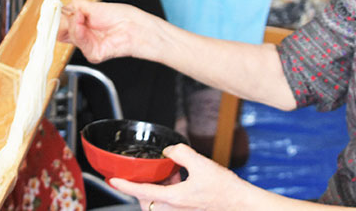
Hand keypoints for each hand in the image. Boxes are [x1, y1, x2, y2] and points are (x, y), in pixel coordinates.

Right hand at [59, 0, 156, 62]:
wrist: (136, 25)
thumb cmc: (121, 16)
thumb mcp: (93, 7)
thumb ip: (76, 6)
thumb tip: (62, 8)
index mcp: (81, 25)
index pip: (60, 24)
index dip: (55, 17)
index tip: (52, 10)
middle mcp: (82, 37)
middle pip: (60, 31)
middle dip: (62, 20)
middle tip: (70, 12)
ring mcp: (87, 45)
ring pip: (67, 35)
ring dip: (72, 23)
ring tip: (82, 16)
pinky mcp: (93, 53)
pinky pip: (79, 42)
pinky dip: (79, 31)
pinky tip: (84, 22)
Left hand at [109, 144, 247, 209]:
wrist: (241, 203)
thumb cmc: (224, 188)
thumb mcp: (201, 163)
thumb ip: (181, 153)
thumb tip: (169, 150)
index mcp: (174, 199)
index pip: (142, 192)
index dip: (125, 186)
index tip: (114, 180)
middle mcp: (175, 208)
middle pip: (146, 202)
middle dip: (139, 190)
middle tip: (137, 176)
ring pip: (157, 204)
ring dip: (155, 190)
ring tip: (163, 175)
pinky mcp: (188, 210)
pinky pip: (169, 203)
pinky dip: (168, 191)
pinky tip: (178, 177)